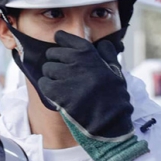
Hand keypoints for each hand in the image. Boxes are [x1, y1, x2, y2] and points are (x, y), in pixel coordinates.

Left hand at [39, 31, 148, 160]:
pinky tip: (55, 94)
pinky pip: (43, 83)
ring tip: (61, 85)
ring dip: (51, 76)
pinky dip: (47, 88)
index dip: (61, 43)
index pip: (64, 37)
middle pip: (52, 54)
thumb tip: (102, 44)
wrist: (110, 123)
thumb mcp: (116, 71)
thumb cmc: (115, 97)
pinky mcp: (58, 93)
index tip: (61, 48)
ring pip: (47, 69)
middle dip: (56, 62)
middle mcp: (75, 62)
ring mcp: (66, 77)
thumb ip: (107, 55)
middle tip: (63, 73)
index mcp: (89, 53)